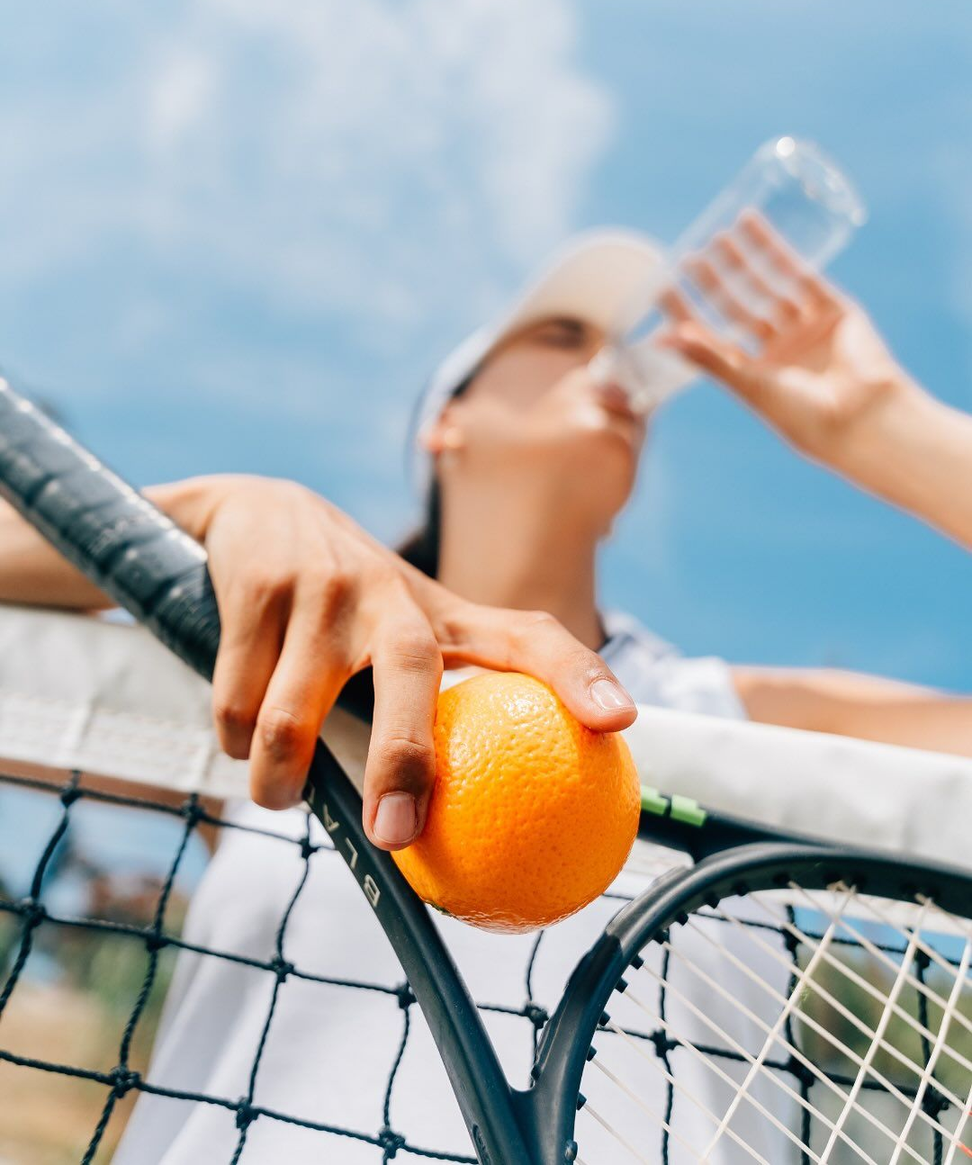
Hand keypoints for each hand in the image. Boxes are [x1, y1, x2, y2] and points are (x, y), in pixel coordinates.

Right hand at [160, 476, 636, 848]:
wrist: (248, 511)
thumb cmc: (341, 601)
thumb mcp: (399, 631)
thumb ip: (429, 705)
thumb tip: (448, 830)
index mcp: (441, 613)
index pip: (527, 635)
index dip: (577, 674)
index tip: (619, 721)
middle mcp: (392, 593)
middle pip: (412, 674)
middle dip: (404, 757)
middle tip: (395, 834)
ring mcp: (325, 586)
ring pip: (290, 713)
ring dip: (276, 774)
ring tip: (276, 795)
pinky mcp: (261, 585)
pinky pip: (238, 699)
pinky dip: (231, 737)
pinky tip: (236, 737)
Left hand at [659, 212, 911, 465]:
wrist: (863, 417)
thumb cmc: (801, 415)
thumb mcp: (749, 385)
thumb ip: (707, 358)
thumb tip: (660, 340)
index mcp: (754, 376)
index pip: (712, 338)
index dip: (688, 314)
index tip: (663, 289)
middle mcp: (778, 352)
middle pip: (739, 309)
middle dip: (715, 283)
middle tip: (689, 257)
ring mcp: (806, 330)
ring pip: (768, 288)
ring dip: (743, 262)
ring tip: (718, 236)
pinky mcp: (834, 310)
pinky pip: (801, 275)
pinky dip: (777, 250)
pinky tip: (755, 228)